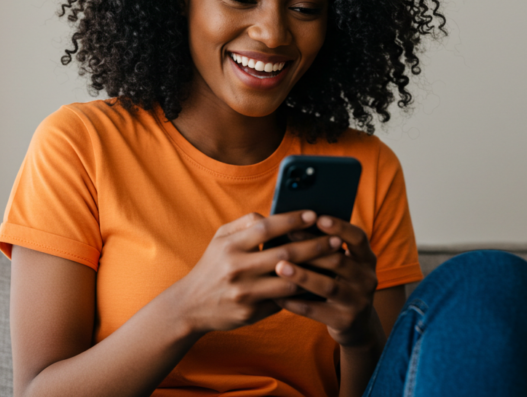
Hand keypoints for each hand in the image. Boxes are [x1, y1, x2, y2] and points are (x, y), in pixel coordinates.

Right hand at [171, 211, 342, 335]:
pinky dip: (304, 291)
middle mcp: (236, 269)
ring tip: (336, 261)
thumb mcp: (220, 239)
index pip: (265, 228)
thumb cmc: (212, 266)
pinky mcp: (250, 313)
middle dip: (314, 246)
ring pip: (289, 281)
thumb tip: (274, 215)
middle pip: (284, 255)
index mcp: (229, 246)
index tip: (314, 214)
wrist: (190, 306)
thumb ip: (245, 224)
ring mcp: (244, 293)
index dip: (292, 220)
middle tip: (336, 239)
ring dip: (316, 271)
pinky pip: (284, 301)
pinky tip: (321, 282)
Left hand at [273, 216, 379, 347]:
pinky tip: (277, 296)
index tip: (318, 218)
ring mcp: (358, 301)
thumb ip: (323, 246)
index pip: (359, 238)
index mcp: (367, 259)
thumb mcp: (341, 264)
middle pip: (339, 260)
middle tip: (286, 240)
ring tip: (279, 267)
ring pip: (328, 286)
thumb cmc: (338, 282)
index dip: (340, 227)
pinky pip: (316, 311)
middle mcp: (367, 278)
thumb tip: (290, 224)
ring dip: (303, 275)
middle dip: (311, 250)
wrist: (355, 325)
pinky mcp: (345, 321)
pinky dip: (295, 303)